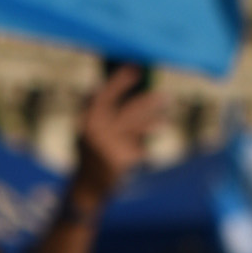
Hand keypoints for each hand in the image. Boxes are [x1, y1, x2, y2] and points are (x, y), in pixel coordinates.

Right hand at [69, 59, 163, 194]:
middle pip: (130, 112)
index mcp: (88, 119)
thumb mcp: (84, 127)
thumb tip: (104, 84)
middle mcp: (99, 132)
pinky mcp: (124, 160)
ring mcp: (112, 147)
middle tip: (165, 95)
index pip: (105, 95)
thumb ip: (93, 108)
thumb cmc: (90, 149)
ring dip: (156, 120)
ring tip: (166, 114)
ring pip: (140, 128)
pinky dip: (146, 140)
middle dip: (150, 102)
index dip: (120, 81)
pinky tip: (154, 133)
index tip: (135, 68)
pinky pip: (141, 145)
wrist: (89, 184)